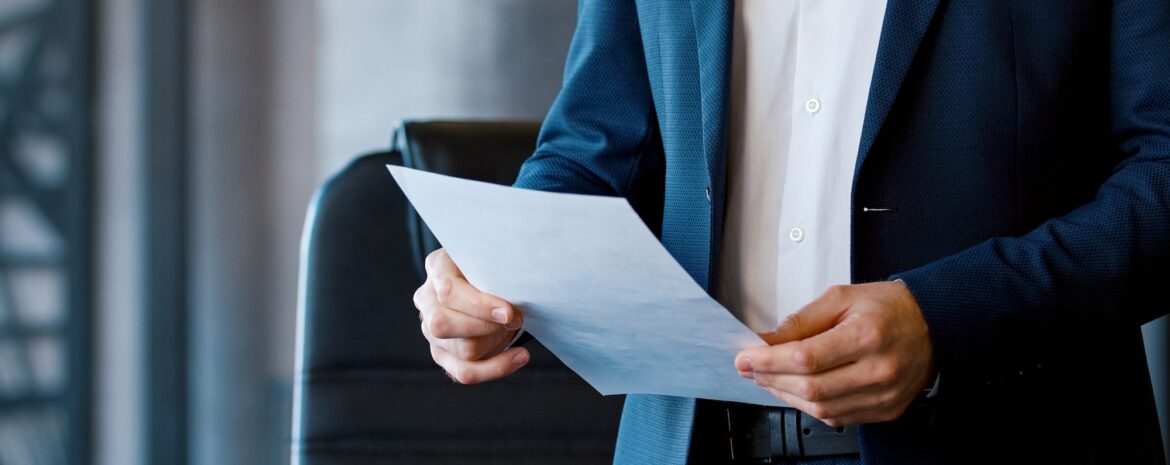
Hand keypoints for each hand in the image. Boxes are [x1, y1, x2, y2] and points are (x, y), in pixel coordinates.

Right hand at [413, 248, 528, 383]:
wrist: (489, 282)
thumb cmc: (494, 270)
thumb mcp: (494, 262)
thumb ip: (497, 275)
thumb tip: (510, 308)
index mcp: (438, 267)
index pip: (449, 292)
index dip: (479, 306)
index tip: (509, 313)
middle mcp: (427, 299)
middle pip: (443, 325)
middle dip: (486, 327)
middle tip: (515, 319)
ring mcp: (430, 329)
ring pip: (461, 349)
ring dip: (495, 342)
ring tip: (513, 329)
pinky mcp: (441, 353)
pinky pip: (464, 372)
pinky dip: (496, 367)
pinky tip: (519, 356)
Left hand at [734, 281, 934, 425]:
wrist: (933, 325)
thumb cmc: (890, 308)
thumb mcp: (842, 297)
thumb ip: (802, 321)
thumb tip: (766, 340)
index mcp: (868, 335)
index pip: (806, 357)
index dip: (768, 361)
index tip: (745, 358)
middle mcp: (878, 370)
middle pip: (810, 387)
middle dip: (771, 378)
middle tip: (751, 368)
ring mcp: (884, 395)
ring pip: (821, 408)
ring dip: (786, 395)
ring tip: (769, 378)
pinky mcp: (885, 410)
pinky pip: (837, 417)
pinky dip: (810, 406)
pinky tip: (796, 390)